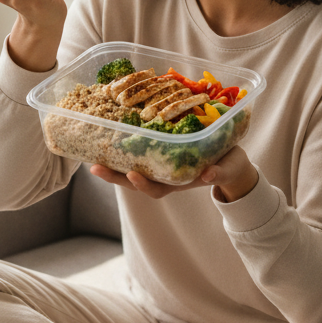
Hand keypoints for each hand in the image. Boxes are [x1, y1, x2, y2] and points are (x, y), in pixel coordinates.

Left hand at [90, 146, 258, 202]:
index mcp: (179, 181)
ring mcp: (159, 164)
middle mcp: (163, 175)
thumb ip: (220, 172)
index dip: (143, 184)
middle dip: (114, 176)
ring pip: (130, 166)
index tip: (131, 175)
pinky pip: (136, 150)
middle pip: (134, 180)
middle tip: (95, 167)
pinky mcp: (157, 150)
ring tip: (91, 155)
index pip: (156, 189)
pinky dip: (122, 145)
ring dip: (111, 162)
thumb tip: (208, 175)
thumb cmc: (229, 165)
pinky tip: (107, 133)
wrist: (230, 159)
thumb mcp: (228, 168)